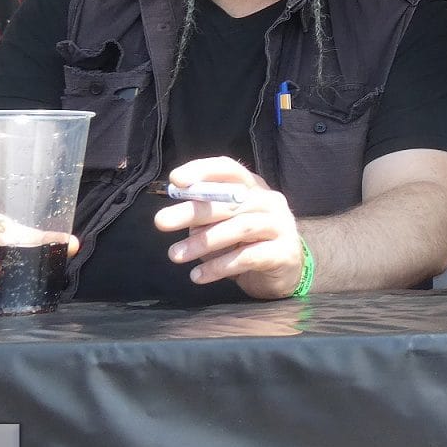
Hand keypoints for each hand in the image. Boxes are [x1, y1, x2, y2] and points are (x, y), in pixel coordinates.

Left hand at [153, 158, 304, 299]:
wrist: (286, 273)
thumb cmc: (249, 244)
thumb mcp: (224, 226)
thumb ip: (206, 218)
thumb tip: (173, 216)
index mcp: (253, 188)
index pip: (230, 170)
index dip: (203, 171)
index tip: (176, 180)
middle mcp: (269, 201)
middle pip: (230, 200)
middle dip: (193, 210)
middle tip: (161, 222)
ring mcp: (280, 225)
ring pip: (239, 227)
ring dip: (203, 242)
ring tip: (175, 255)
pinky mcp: (283, 252)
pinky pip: (248, 256)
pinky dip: (219, 266)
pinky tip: (198, 276)